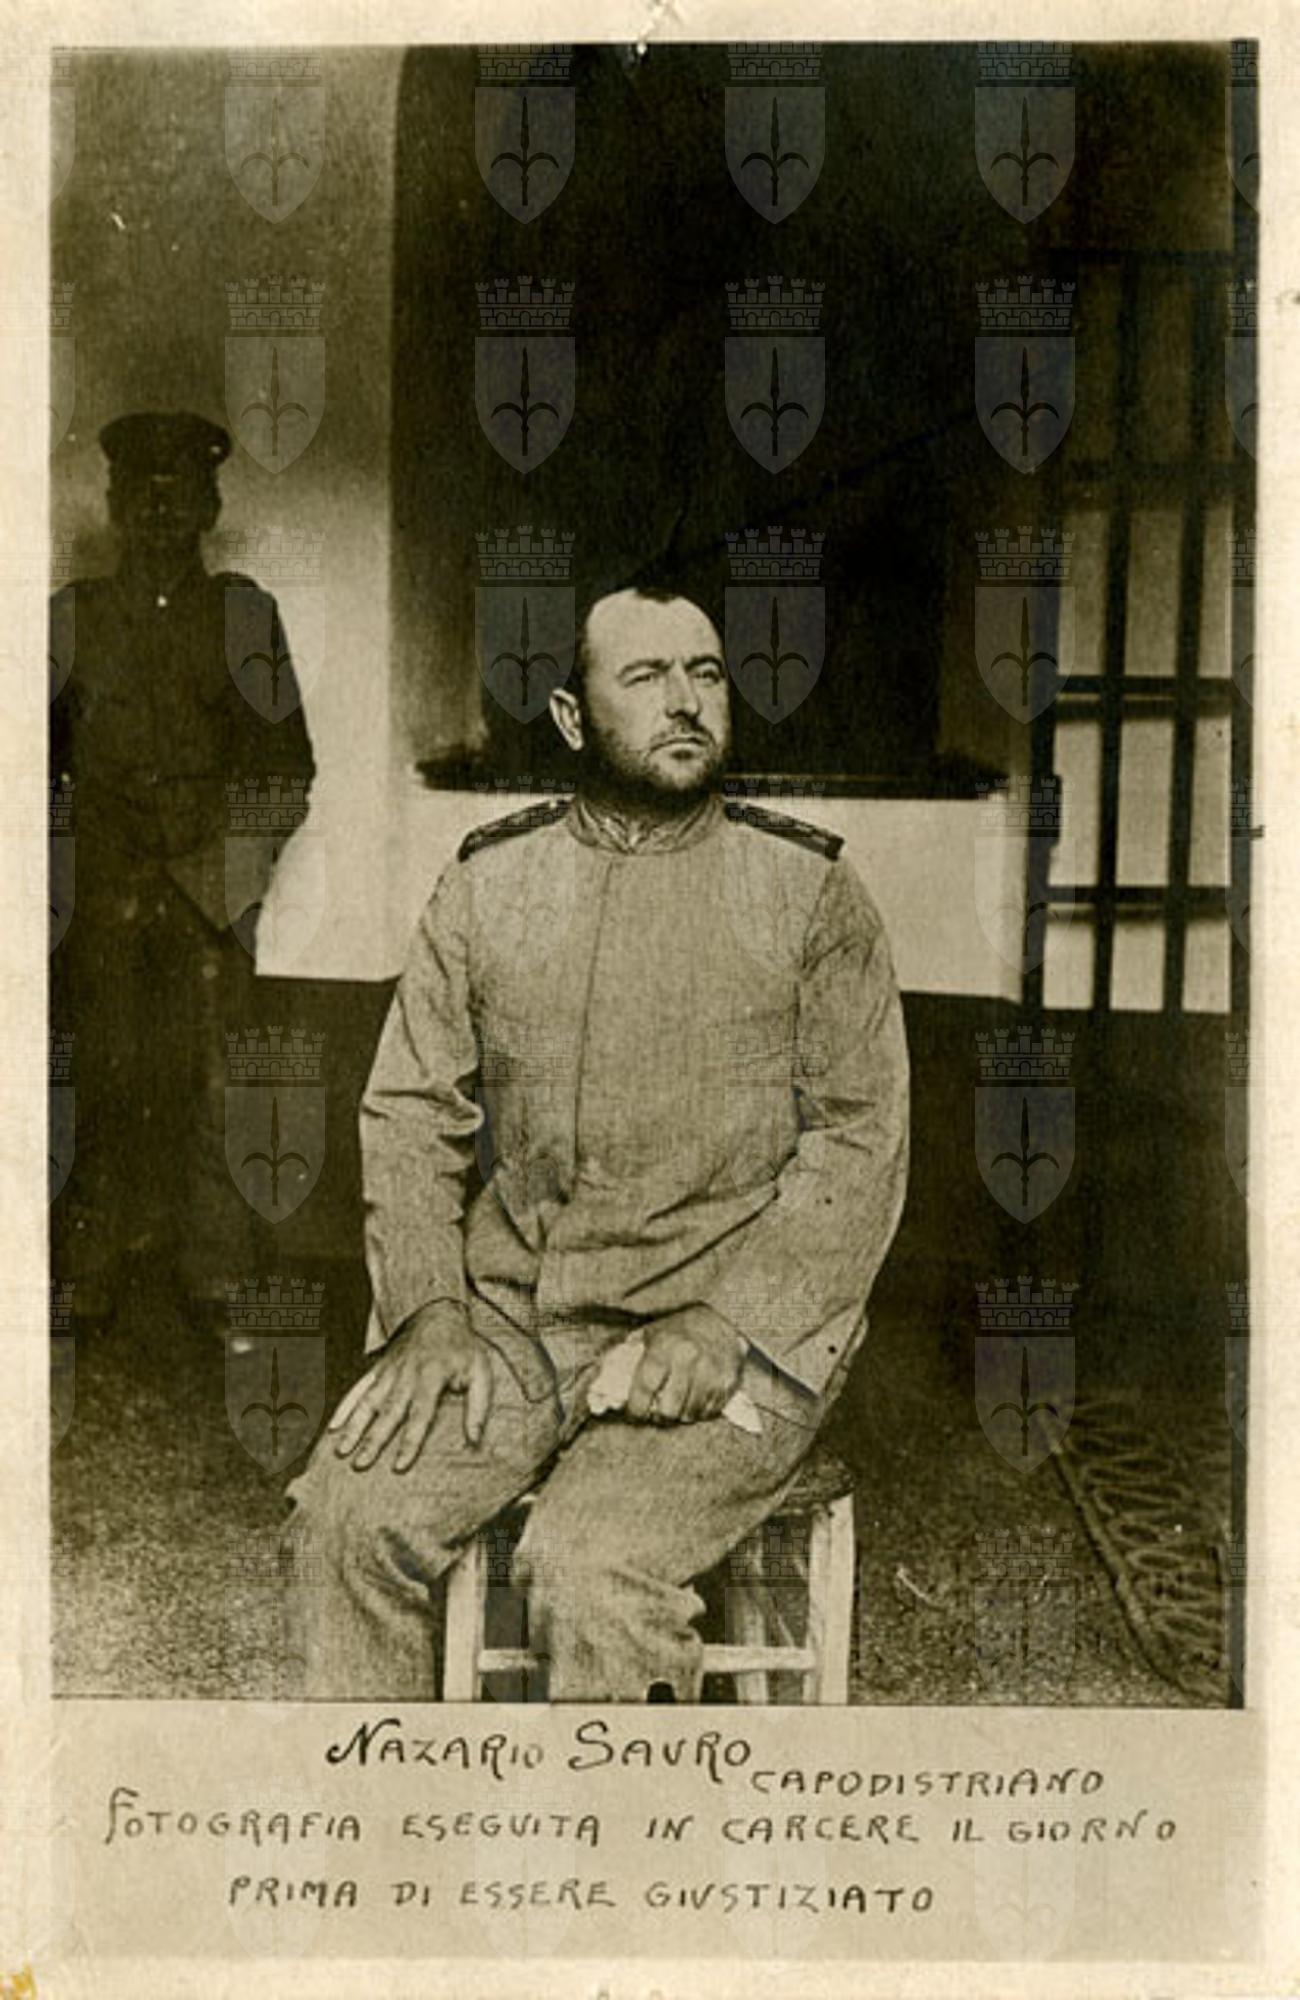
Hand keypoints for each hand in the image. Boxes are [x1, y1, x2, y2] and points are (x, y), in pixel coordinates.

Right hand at [328, 1302, 492, 1471]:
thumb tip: (475, 1439)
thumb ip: (479, 1406)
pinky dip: (345, 1406)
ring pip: (368, 1401)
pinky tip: (334, 1426)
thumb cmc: (462, 1347)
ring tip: (341, 1450)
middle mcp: (406, 1374)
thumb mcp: (481, 1372)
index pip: (420, 1413)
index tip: (399, 1465)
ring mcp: (389, 1370)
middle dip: (373, 1439)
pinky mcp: (378, 1368)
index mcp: (431, 1375)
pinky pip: (358, 1388)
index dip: (410, 1441)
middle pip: (388, 1411)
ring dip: (354, 1426)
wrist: (439, 1312)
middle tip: (360, 1464)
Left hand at [625, 1308, 744, 1424]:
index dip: (636, 1407)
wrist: (724, 1317)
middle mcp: (688, 1359)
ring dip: (681, 1414)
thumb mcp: (653, 1332)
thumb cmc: (681, 1327)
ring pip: (690, 1414)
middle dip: (660, 1415)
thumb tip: (607, 1383)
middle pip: (669, 1409)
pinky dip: (700, 1411)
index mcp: (665, 1345)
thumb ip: (631, 1354)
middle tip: (657, 1412)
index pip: (645, 1387)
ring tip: (677, 1404)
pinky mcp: (728, 1381)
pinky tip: (696, 1399)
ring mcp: (711, 1371)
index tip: (634, 1413)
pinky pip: (710, 1411)